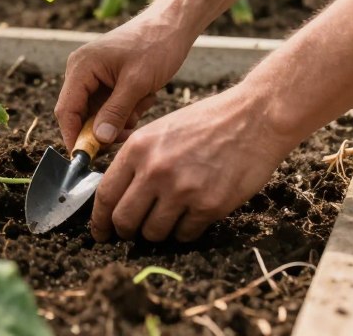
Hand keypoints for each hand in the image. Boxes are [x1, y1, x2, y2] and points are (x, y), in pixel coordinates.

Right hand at [56, 17, 191, 150]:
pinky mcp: (108, 80)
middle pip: (81, 115)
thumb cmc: (155, 46)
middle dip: (104, 128)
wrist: (172, 25)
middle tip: (127, 133)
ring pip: (98, 114)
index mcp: (81, 67)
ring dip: (120, 119)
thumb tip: (99, 141)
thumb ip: (115, 113)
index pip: (66, 110)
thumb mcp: (136, 83)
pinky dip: (127, 110)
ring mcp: (94, 76)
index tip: (87, 159)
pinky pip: (110, 106)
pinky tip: (144, 97)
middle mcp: (82, 71)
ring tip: (142, 104)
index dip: (74, 137)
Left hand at [89, 85, 296, 242]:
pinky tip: (191, 216)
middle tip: (131, 233)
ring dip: (156, 233)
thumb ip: (135, 157)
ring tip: (166, 220)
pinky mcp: (209, 206)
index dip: (99, 219)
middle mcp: (156, 170)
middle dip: (125, 232)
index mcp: (138, 148)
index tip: (100, 231)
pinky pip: (185, 234)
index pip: (105, 194)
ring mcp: (182, 190)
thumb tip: (113, 189)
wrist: (254, 118)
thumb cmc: (207, 121)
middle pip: (125, 220)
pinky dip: (184, 231)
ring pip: (154, 232)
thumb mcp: (160, 128)